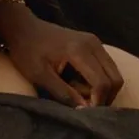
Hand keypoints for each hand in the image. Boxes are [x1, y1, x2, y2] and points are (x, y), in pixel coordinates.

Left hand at [0, 3, 123, 106]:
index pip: (102, 82)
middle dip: (104, 97)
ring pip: (113, 74)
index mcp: (79, 50)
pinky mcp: (94, 43)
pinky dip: (99, 79)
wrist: (23, 27)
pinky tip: (80, 82)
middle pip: (115, 79)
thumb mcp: (39, 75)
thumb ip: (63, 93)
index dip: (97, 101)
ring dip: (102, 89)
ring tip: (78, 91)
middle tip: (83, 103)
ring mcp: (95, 42)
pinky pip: (107, 67)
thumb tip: (84, 110)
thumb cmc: (27, 51)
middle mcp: (93, 44)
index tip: (84, 111)